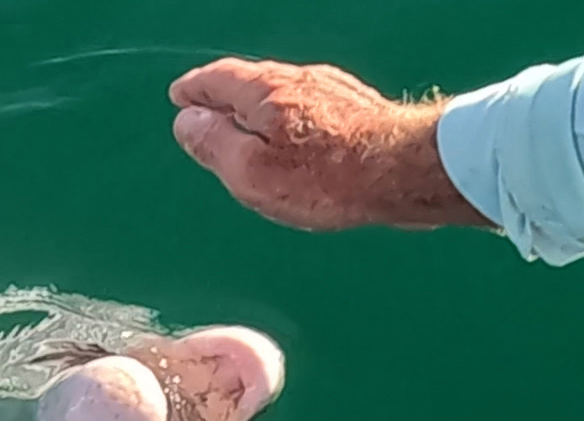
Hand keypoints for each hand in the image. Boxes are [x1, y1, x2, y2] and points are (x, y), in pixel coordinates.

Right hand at [169, 58, 491, 231]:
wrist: (402, 172)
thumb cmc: (325, 178)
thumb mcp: (250, 172)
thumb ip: (214, 144)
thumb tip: (188, 122)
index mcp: (263, 91)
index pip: (216, 78)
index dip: (194, 90)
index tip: (181, 97)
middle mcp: (297, 80)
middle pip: (250, 82)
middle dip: (225, 97)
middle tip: (207, 112)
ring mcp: (332, 90)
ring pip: (282, 93)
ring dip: (259, 108)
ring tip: (247, 129)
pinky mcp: (358, 108)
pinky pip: (309, 107)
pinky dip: (289, 118)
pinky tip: (295, 140)